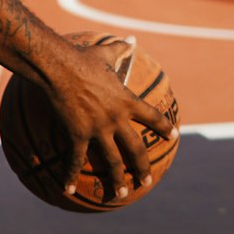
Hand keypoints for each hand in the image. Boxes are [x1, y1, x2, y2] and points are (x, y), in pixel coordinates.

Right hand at [45, 35, 177, 202]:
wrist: (59, 67)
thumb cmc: (83, 57)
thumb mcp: (106, 51)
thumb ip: (121, 48)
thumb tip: (132, 39)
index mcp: (125, 100)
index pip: (151, 116)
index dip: (163, 127)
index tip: (174, 136)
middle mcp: (116, 118)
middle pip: (135, 148)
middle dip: (143, 167)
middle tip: (147, 180)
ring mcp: (98, 129)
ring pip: (112, 161)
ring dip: (117, 179)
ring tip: (120, 194)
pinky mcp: (78, 135)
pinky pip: (76, 160)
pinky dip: (71, 176)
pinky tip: (67, 190)